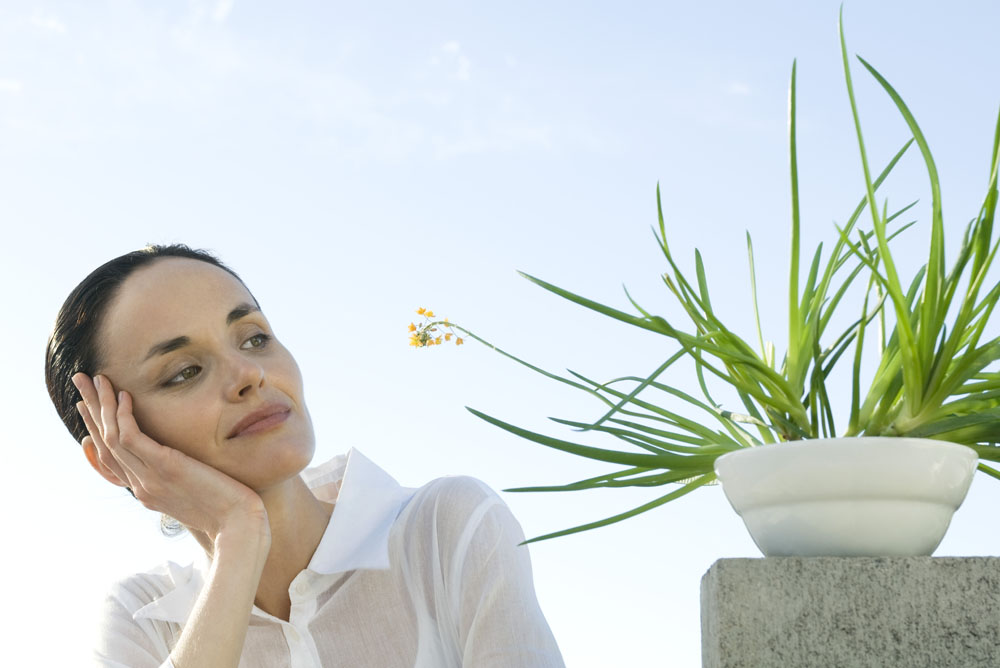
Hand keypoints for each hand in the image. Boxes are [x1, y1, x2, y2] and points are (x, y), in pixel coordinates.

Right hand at [72, 373, 270, 549]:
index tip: (88, 409)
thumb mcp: (200, 494)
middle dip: (91, 410)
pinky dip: (123, 416)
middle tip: (81, 382)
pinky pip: (131, 437)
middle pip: (104, 444)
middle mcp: (142, 486)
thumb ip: (186, 481)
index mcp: (148, 492)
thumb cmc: (229, 512)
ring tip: (95, 378)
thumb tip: (191, 467)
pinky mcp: (165, 468)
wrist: (239, 527)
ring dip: (101, 405)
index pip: (111, 461)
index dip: (97, 432)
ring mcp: (150, 478)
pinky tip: (123, 395)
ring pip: (112, 437)